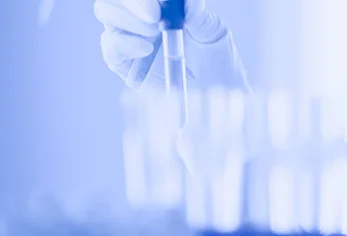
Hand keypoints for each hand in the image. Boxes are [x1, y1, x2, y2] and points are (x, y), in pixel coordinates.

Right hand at [95, 0, 224, 88]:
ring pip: (106, 11)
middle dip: (132, 0)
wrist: (217, 92)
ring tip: (155, 31)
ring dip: (128, 17)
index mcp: (161, 4)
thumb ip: (198, 14)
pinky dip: (124, 43)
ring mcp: (130, 37)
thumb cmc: (217, 60)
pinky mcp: (124, 65)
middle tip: (155, 13)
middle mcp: (140, 16)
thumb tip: (188, 0)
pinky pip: (110, 47)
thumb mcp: (213, 34)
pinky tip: (146, 48)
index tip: (164, 1)